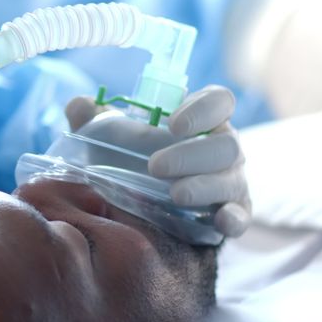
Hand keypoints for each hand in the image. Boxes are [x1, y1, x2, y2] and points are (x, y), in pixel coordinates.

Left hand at [65, 85, 250, 236]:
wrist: (145, 207)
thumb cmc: (134, 160)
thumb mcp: (111, 139)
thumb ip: (95, 120)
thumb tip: (79, 105)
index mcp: (202, 119)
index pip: (219, 100)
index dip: (202, 109)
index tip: (173, 124)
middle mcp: (223, 147)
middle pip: (226, 144)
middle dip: (191, 155)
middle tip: (155, 166)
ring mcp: (231, 180)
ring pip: (232, 179)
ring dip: (204, 186)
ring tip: (175, 196)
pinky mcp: (232, 212)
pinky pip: (242, 215)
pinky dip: (234, 218)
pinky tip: (219, 221)